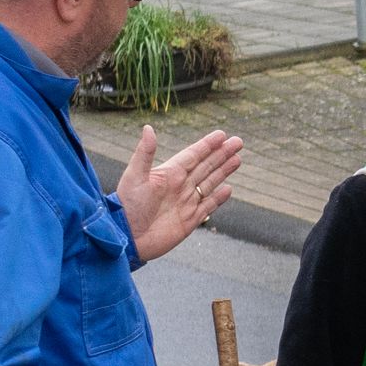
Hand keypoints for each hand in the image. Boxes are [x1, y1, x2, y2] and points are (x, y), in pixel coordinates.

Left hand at [119, 125, 242, 261]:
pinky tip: (228, 189)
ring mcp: (186, 203)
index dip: (207, 145)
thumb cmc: (127, 206)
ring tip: (238, 159)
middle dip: (222, 154)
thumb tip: (148, 128)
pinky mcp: (190, 220)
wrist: (127, 238)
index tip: (222, 134)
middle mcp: (179, 186)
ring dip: (224, 171)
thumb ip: (144, 153)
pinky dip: (219, 198)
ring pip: (210, 182)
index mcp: (169, 173)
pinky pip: (208, 206)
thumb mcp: (134, 176)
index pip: (193, 155)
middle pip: (206, 166)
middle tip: (238, 141)